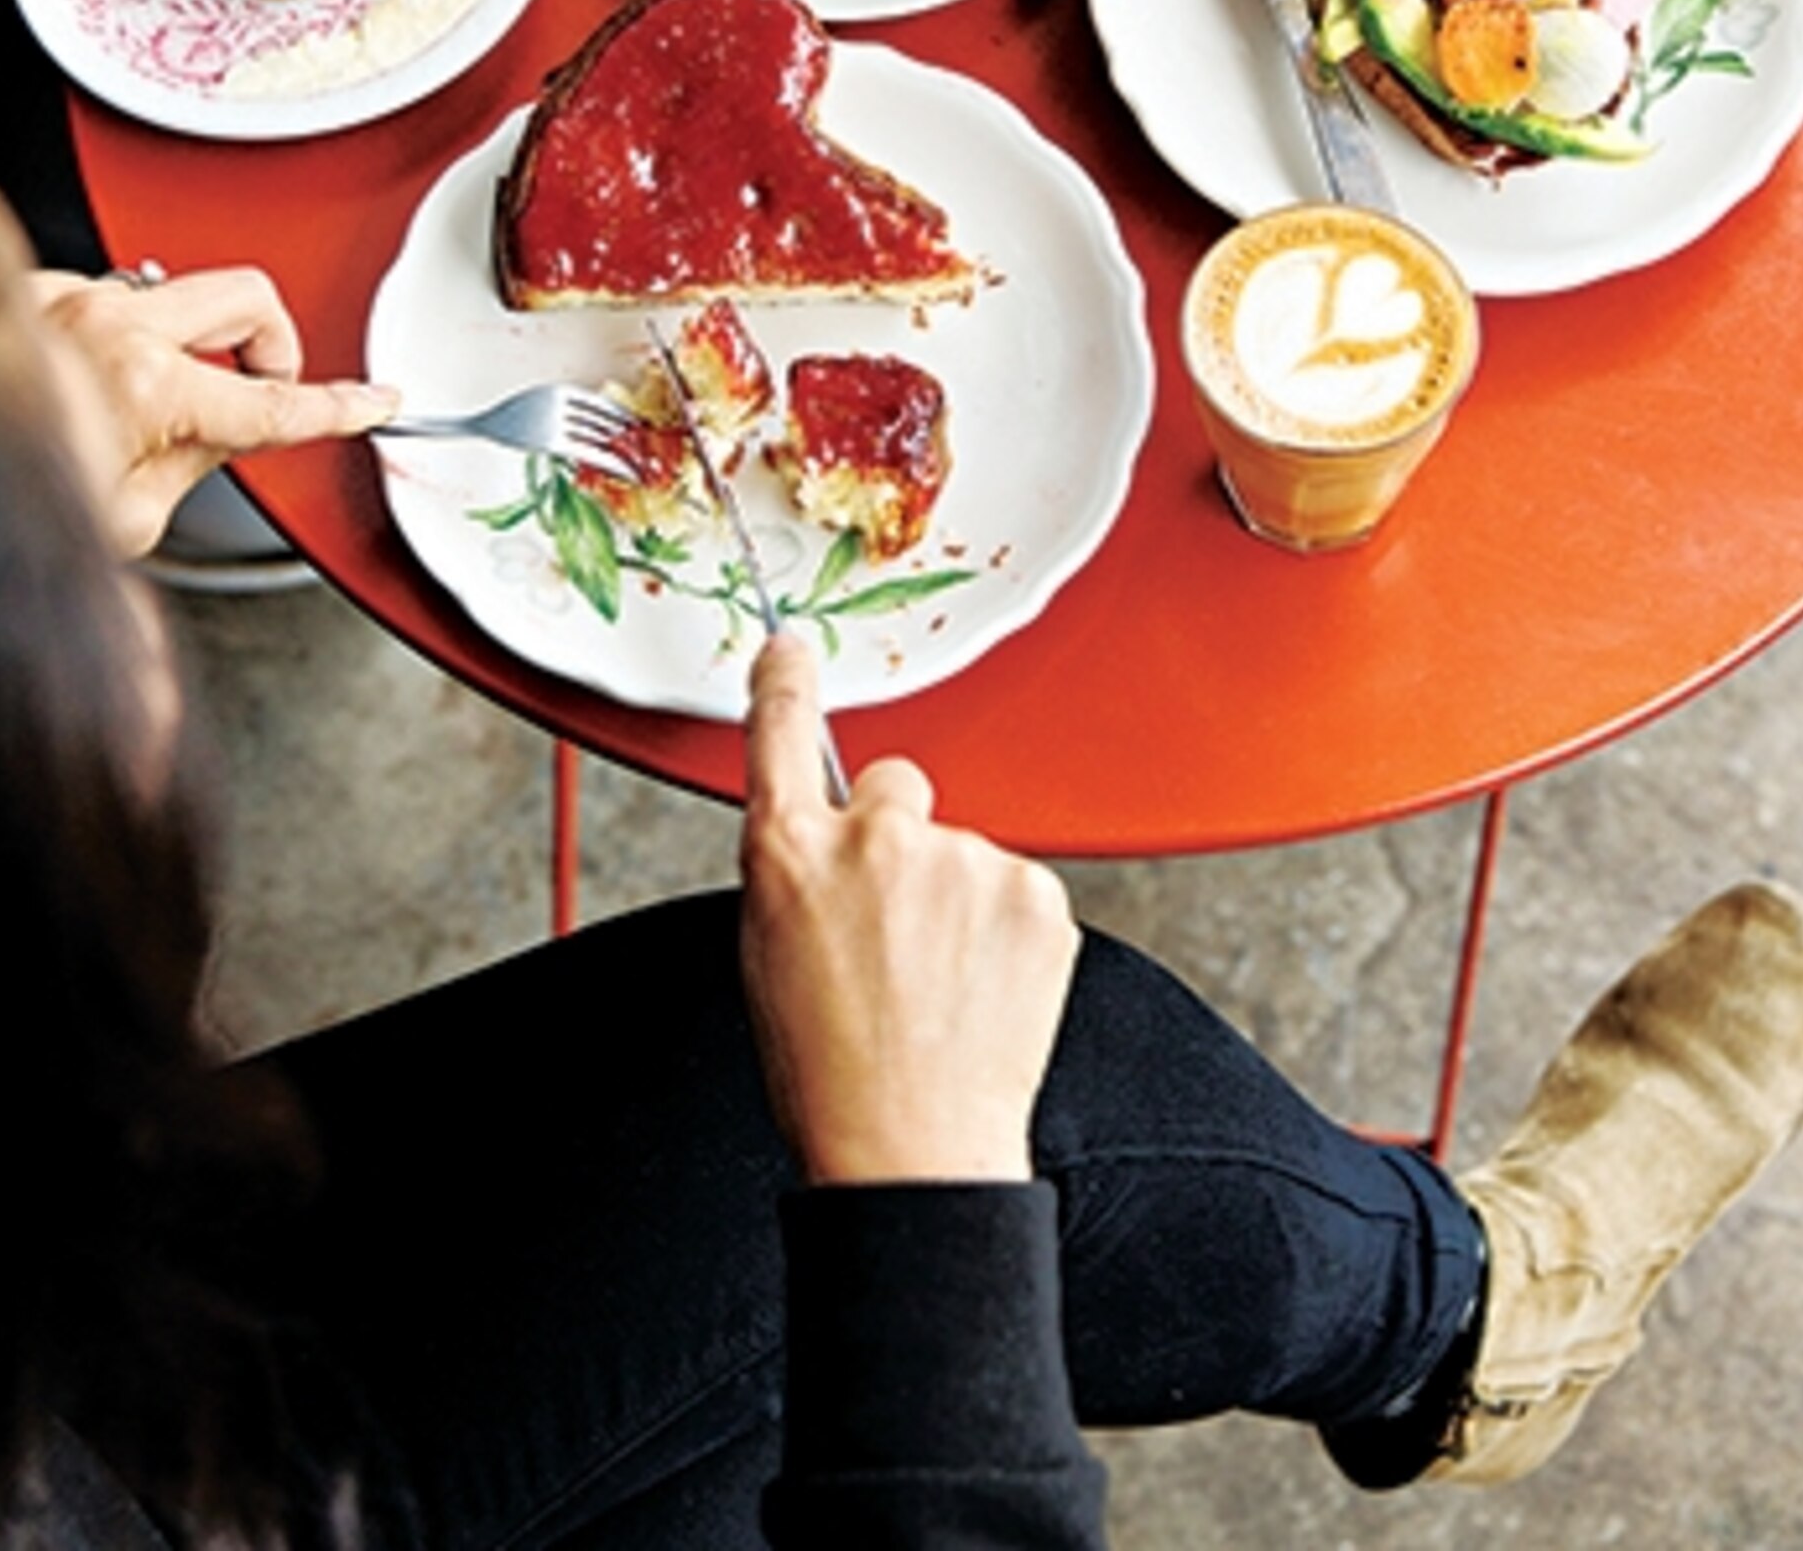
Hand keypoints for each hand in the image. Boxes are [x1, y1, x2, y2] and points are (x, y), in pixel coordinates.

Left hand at [29, 265, 395, 560]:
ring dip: (184, 340)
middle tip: (264, 383)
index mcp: (149, 385)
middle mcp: (110, 323)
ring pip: (176, 292)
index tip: (373, 398)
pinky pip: (109, 294)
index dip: (339, 406)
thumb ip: (192, 465)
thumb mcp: (124, 519)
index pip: (275, 402)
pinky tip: (93, 380)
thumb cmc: (12, 503)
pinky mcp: (31, 292)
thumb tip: (219, 432)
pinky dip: (118, 334)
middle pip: (247, 297)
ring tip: (155, 398)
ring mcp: (67, 299)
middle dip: (272, 341)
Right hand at [741, 631, 1078, 1182]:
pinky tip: (979, 992)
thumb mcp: (767, 956)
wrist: (911, 1153)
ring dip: (954, 898)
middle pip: (896, 786)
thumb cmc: (828, 1073)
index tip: (790, 649)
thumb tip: (827, 835)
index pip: (781, 734)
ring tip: (937, 988)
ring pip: (961, 850)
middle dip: (899, 837)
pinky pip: (1014, 888)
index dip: (785, 681)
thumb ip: (797, 870)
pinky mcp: (1034, 892)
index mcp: (790, 855)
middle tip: (895, 929)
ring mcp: (963, 861)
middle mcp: (877, 839)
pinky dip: (1004, 930)